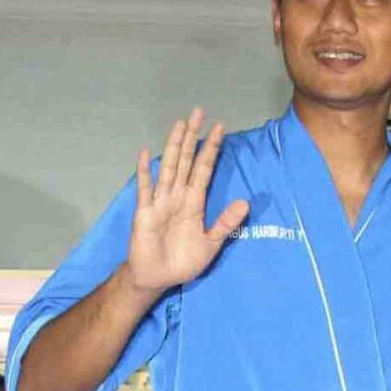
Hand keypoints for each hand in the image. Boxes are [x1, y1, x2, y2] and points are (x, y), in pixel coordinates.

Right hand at [123, 110, 250, 296]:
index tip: (220, 128)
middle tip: (198, 112)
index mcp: (194, 202)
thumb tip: (246, 202)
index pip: (204, 169)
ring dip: (174, 146)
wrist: (157, 278)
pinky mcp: (144, 212)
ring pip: (169, 167)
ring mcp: (160, 201)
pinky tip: (145, 153)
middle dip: (192, 137)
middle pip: (186, 160)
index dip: (211, 149)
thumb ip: (225, 223)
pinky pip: (145, 189)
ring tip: (179, 124)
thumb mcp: (211, 244)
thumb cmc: (182, 262)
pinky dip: (144, 171)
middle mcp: (177, 196)